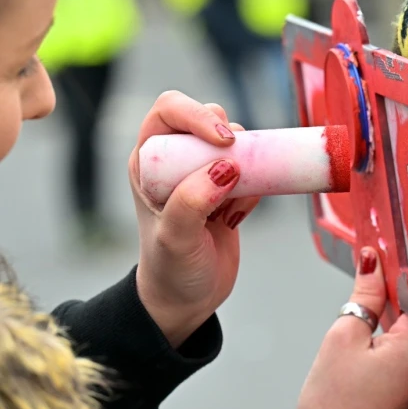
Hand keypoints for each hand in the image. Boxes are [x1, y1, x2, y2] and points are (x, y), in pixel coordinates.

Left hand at [128, 91, 260, 347]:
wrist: (189, 299)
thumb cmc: (170, 270)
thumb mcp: (174, 239)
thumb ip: (192, 201)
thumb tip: (226, 167)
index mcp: (149, 160)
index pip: (170, 109)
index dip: (198, 114)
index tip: (225, 140)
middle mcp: (175, 159)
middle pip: (208, 117)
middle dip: (230, 138)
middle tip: (237, 170)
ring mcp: (203, 171)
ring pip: (236, 141)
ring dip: (246, 164)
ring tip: (234, 204)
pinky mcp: (230, 187)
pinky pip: (254, 167)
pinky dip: (257, 184)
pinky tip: (237, 217)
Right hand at [278, 248, 407, 408]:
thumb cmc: (331, 407)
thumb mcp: (343, 335)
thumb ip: (364, 295)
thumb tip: (373, 264)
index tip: (392, 249)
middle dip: (401, 287)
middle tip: (378, 263)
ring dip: (396, 310)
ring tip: (371, 288)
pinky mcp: (407, 396)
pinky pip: (407, 354)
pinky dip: (393, 334)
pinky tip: (374, 324)